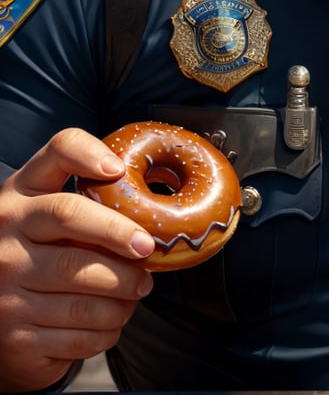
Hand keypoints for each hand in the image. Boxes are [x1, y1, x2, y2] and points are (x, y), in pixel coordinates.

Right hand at [0, 128, 154, 391]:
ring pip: (83, 293)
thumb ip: (80, 192)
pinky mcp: (17, 339)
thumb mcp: (41, 211)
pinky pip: (79, 336)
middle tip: (147, 251)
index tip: (118, 170)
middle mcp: (5, 241)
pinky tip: (112, 318)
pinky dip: (108, 328)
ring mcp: (6, 293)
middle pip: (73, 226)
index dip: (89, 156)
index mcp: (17, 200)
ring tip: (137, 289)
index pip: (55, 157)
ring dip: (123, 295)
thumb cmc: (34, 252)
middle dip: (121, 238)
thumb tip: (138, 191)